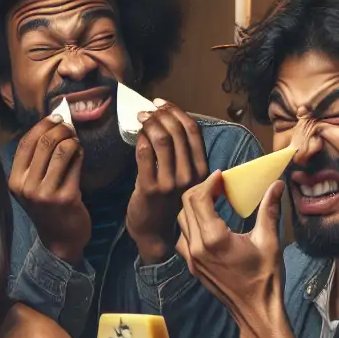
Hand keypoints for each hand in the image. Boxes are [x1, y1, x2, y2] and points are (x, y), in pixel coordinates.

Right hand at [8, 113, 90, 263]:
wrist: (60, 240)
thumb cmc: (49, 208)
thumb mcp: (32, 186)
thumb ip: (36, 160)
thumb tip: (51, 123)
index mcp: (15, 181)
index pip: (25, 142)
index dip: (42, 125)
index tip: (56, 118)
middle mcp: (26, 187)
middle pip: (44, 142)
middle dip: (61, 128)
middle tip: (70, 128)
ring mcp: (46, 193)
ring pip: (62, 149)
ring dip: (72, 140)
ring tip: (76, 142)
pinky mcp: (66, 197)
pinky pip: (76, 163)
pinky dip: (80, 153)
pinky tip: (80, 154)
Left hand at [126, 100, 207, 263]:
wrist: (154, 234)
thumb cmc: (167, 202)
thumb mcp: (184, 179)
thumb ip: (183, 155)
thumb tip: (169, 121)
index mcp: (201, 171)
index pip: (193, 131)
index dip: (177, 111)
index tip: (162, 103)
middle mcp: (190, 176)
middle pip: (177, 131)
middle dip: (160, 114)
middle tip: (148, 110)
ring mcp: (170, 182)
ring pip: (162, 139)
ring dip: (149, 123)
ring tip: (141, 119)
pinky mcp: (150, 188)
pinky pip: (145, 153)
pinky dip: (140, 139)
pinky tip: (137, 137)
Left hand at [177, 172, 284, 328]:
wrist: (255, 312)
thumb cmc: (265, 279)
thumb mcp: (269, 241)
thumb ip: (269, 210)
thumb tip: (276, 185)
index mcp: (214, 239)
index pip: (199, 199)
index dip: (208, 183)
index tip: (221, 176)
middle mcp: (197, 248)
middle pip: (186, 207)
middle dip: (200, 191)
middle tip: (218, 186)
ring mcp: (192, 260)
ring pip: (181, 222)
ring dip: (193, 207)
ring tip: (212, 201)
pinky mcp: (192, 267)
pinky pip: (182, 239)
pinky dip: (190, 226)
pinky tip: (207, 224)